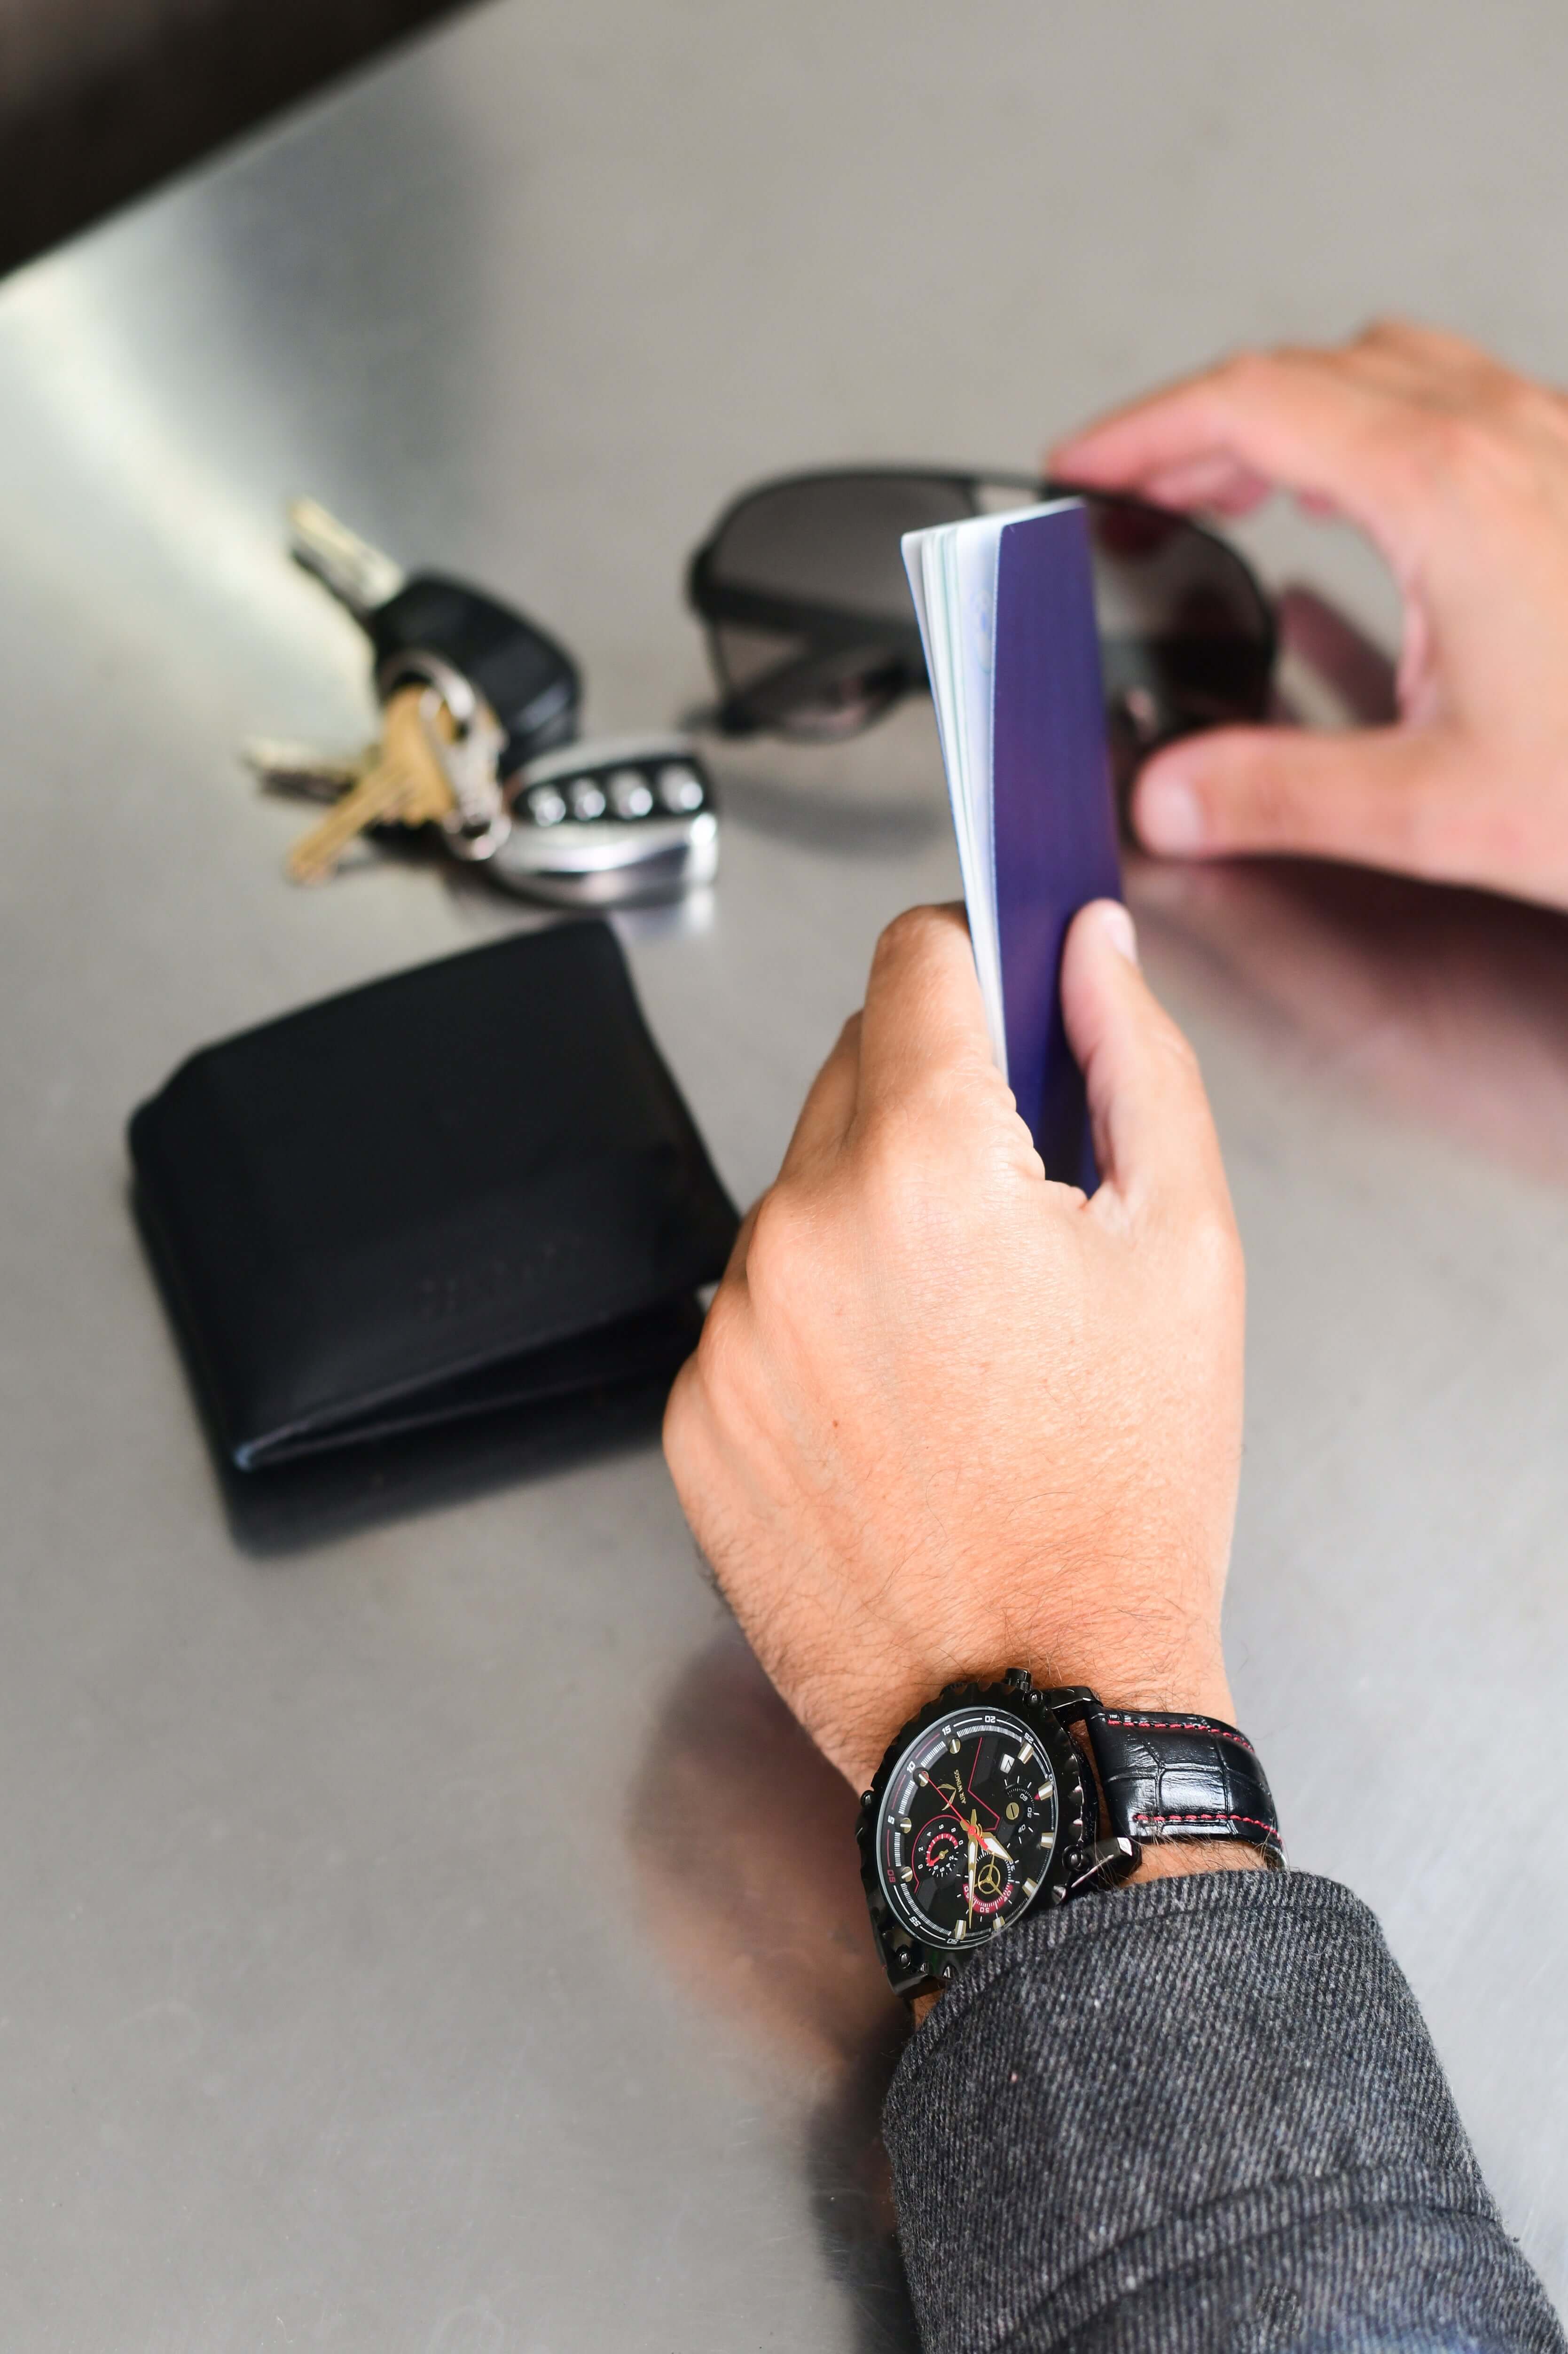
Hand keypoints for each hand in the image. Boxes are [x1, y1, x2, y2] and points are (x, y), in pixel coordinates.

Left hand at [663, 900, 1244, 1795]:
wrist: (1041, 1710)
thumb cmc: (1125, 1498)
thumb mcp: (1184, 1250)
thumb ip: (1133, 1060)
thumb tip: (1087, 948)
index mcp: (922, 1167)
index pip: (914, 961)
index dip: (974, 958)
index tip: (1003, 994)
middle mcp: (795, 1233)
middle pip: (852, 1070)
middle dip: (933, 1106)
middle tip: (1013, 1214)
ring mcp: (728, 1332)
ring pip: (799, 1197)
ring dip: (868, 1221)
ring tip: (959, 1343)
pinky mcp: (690, 1418)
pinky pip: (753, 1310)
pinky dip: (815, 1325)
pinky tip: (894, 1409)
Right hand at [1052, 320, 1567, 909]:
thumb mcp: (1439, 808)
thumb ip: (1281, 795)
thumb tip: (1171, 796)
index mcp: (1446, 494)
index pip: (1251, 406)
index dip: (1144, 427)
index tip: (1082, 464)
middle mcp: (1506, 443)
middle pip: (1314, 372)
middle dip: (1204, 422)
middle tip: (1139, 488)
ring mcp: (1553, 449)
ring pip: (1394, 375)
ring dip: (1295, 416)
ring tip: (1233, 487)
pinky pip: (1458, 409)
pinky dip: (1373, 435)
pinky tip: (1368, 515)